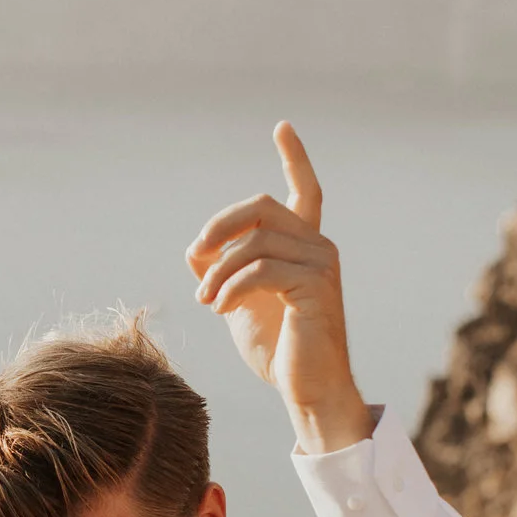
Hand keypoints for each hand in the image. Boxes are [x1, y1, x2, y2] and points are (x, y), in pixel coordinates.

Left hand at [187, 122, 374, 453]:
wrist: (305, 390)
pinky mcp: (316, 287)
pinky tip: (219, 309)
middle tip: (197, 254)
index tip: (282, 127)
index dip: (295, 158)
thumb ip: (221, 270)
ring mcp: (321, 265)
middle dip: (221, 225)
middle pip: (263, 207)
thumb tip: (196, 248)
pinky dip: (229, 287)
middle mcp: (319, 248)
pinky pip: (260, 269)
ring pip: (255, 241)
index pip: (305, 192)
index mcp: (304, 247)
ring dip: (218, 270)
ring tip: (207, 300)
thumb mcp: (238, 303)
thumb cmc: (277, 349)